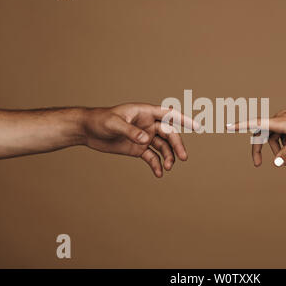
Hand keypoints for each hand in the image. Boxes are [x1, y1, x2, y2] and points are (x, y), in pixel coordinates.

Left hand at [82, 103, 198, 176]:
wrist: (88, 130)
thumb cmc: (100, 120)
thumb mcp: (113, 124)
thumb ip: (130, 130)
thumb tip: (145, 138)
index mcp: (145, 112)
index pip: (169, 115)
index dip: (184, 120)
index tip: (197, 127)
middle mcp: (148, 124)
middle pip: (169, 134)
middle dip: (177, 146)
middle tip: (182, 158)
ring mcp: (144, 136)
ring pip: (163, 147)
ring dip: (168, 157)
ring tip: (168, 168)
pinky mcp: (138, 148)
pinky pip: (152, 157)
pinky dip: (156, 165)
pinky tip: (159, 173)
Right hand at [227, 94, 285, 166]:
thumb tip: (277, 164)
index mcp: (278, 122)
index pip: (255, 124)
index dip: (240, 126)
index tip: (227, 126)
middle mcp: (278, 119)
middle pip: (262, 135)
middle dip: (259, 149)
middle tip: (258, 165)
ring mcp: (283, 118)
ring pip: (274, 136)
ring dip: (277, 149)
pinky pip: (281, 133)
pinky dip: (284, 142)